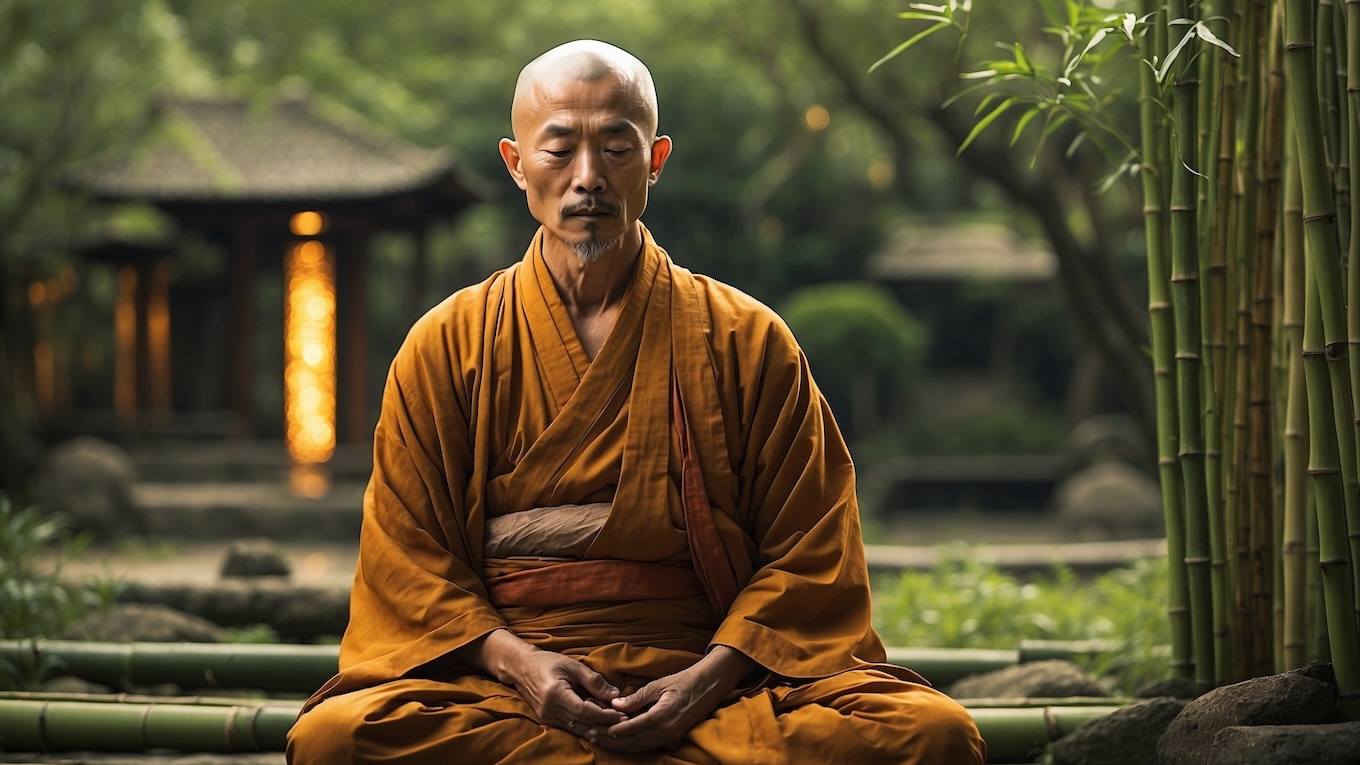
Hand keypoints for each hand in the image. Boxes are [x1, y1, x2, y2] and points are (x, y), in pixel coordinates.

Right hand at [460, 629, 625, 734]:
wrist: (521, 667)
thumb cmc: (547, 662)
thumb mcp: (572, 665)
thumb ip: (593, 680)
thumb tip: (614, 695)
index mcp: (555, 694)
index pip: (585, 711)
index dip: (605, 714)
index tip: (623, 715)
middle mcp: (550, 710)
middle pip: (583, 724)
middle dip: (605, 724)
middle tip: (625, 721)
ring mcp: (547, 717)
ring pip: (578, 729)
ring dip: (597, 727)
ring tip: (616, 722)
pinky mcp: (547, 720)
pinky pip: (571, 727)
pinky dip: (586, 725)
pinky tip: (599, 721)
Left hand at [589, 645, 754, 752]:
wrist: (710, 685)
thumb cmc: (684, 681)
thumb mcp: (659, 685)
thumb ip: (637, 698)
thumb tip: (615, 706)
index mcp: (661, 717)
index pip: (629, 729)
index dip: (610, 731)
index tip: (594, 728)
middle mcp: (666, 731)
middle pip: (632, 742)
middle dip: (610, 740)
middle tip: (591, 736)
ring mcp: (671, 737)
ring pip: (640, 747)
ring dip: (620, 745)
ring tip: (602, 740)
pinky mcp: (675, 738)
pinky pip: (650, 745)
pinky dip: (635, 744)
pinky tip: (623, 740)